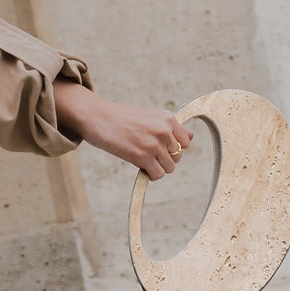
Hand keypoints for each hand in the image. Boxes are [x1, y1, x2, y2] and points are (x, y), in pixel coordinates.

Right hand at [53, 83, 193, 176]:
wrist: (99, 117)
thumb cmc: (123, 118)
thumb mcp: (151, 116)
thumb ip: (170, 127)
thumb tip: (190, 138)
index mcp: (168, 118)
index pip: (185, 142)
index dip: (173, 147)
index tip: (159, 146)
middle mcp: (164, 130)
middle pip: (177, 156)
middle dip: (164, 158)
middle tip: (147, 152)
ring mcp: (154, 144)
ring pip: (169, 167)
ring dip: (157, 167)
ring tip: (143, 158)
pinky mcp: (143, 157)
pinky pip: (158, 174)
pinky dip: (151, 174)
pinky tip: (140, 165)